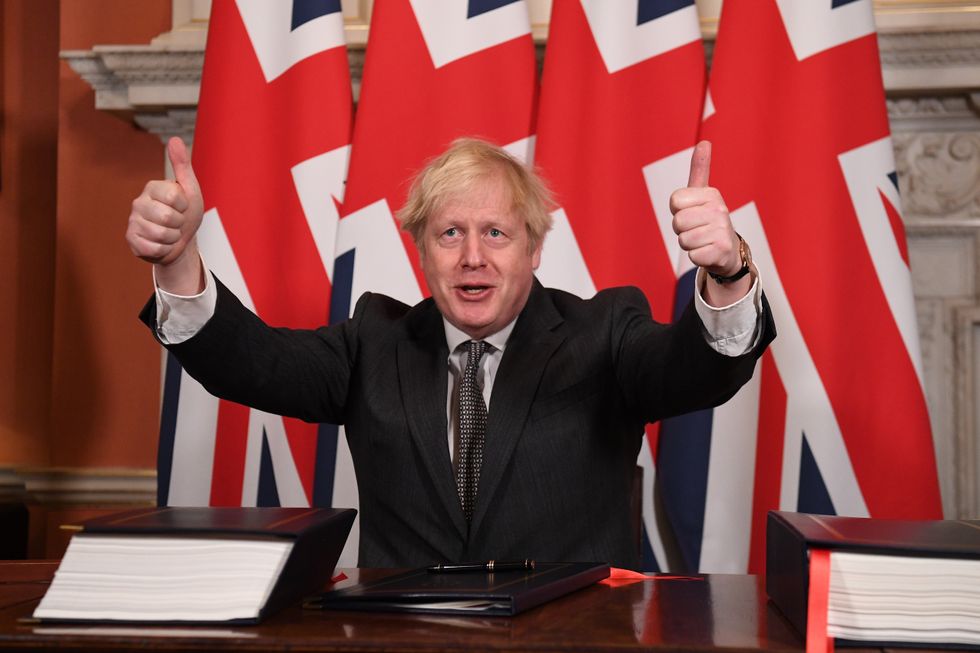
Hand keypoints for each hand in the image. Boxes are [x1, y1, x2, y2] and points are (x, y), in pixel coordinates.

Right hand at [126, 137, 204, 292]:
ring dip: (173, 238)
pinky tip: (161, 244)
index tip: (183, 207)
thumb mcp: (190, 189)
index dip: (185, 206)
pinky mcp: (131, 240)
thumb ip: (182, 166)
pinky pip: (152, 248)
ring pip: (161, 235)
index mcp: (153, 187)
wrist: (181, 242)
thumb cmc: (186, 214)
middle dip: (180, 224)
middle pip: (168, 218)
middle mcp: (139, 202)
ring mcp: (133, 222)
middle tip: (177, 222)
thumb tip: (174, 139)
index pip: (174, 197)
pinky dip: (163, 250)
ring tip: (170, 233)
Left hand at [669, 141, 740, 278]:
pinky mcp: (720, 251)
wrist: (727, 250)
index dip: (678, 210)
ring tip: (702, 240)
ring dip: (688, 243)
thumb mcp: (703, 194)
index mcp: (712, 194)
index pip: (674, 201)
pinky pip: (691, 255)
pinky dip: (696, 257)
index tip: (692, 211)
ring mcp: (722, 231)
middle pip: (677, 222)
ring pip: (683, 240)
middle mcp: (720, 210)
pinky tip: (707, 251)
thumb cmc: (708, 220)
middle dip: (682, 229)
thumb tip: (704, 142)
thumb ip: (699, 170)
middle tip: (697, 229)